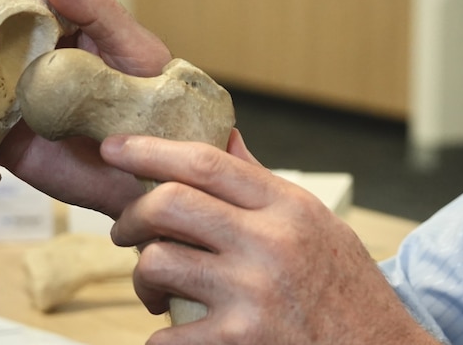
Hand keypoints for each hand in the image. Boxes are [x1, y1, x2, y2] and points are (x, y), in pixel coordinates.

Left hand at [102, 131, 438, 344]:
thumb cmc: (348, 290)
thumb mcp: (316, 224)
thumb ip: (262, 184)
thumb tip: (223, 139)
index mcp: (287, 207)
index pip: (206, 162)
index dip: (150, 149)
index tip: (114, 147)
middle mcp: (270, 243)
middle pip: (170, 204)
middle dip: (130, 215)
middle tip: (123, 230)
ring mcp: (254, 294)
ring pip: (158, 262)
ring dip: (141, 277)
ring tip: (154, 289)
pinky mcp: (242, 341)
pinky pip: (167, 334)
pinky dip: (158, 336)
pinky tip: (170, 333)